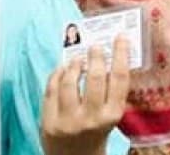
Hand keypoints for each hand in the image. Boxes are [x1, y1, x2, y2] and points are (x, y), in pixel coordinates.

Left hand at [41, 38, 131, 154]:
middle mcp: (91, 118)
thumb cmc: (97, 131)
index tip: (120, 38)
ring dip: (73, 65)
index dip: (120, 54)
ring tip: (77, 59)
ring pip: (69, 82)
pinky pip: (51, 90)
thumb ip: (110, 91)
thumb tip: (108, 55)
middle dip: (95, 56)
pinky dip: (57, 74)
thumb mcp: (110, 115)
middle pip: (94, 77)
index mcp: (112, 115)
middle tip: (95, 46)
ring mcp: (68, 120)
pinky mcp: (49, 122)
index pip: (119, 78)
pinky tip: (62, 69)